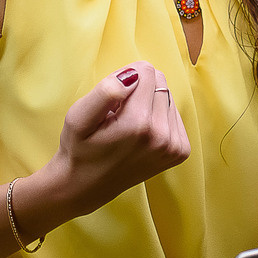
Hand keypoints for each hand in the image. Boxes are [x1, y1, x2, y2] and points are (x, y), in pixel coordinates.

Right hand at [34, 63, 190, 227]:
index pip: (146, 71)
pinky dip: (158, 117)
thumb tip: (133, 74)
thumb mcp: (78, 117)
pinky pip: (174, 114)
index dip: (125, 78)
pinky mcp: (179, 152)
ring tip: (127, 125)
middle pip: (160, 82)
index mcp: (138, 124)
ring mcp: (174, 146)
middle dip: (138, 90)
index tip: (112, 99)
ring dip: (148, 103)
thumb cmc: (79, 149)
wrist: (86, 187)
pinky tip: (140, 132)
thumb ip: (105, 92)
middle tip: (118, 113)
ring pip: (168, 96)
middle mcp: (162, 136)